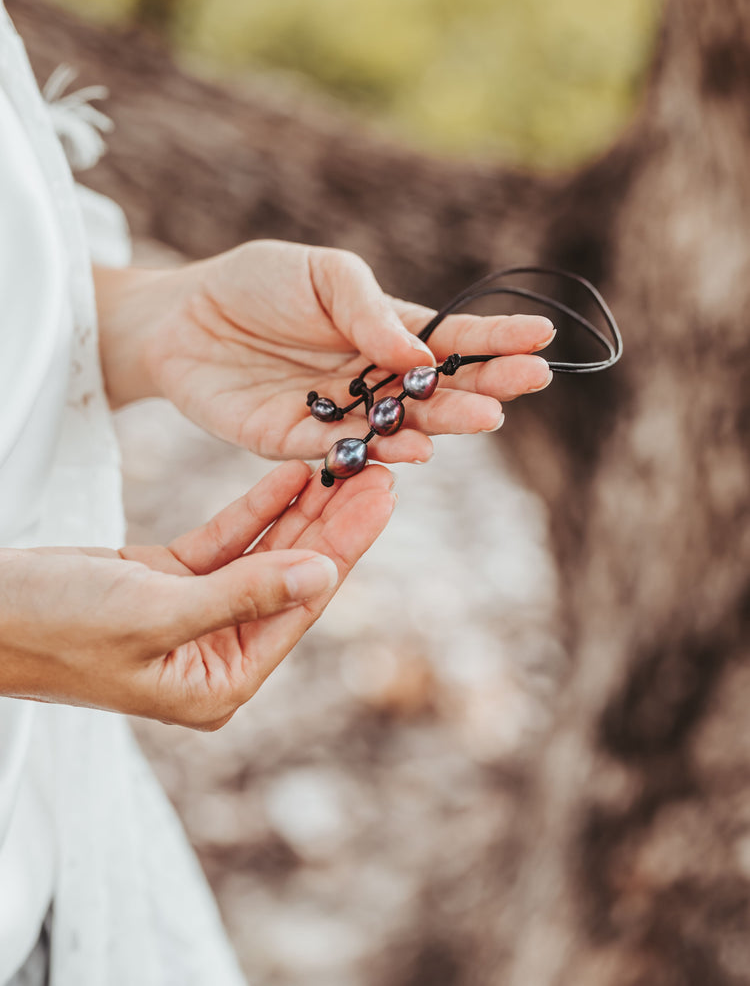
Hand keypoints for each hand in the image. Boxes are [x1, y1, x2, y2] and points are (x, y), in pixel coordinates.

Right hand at [0, 461, 393, 728]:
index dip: (345, 548)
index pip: (298, 608)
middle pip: (291, 578)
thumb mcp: (154, 613)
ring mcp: (191, 615)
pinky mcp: (167, 582)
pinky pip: (225, 542)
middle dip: (334, 524)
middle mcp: (212, 653)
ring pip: (262, 554)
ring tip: (347, 462)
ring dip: (300, 510)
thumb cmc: (54, 628)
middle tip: (381, 469)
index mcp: (217, 683)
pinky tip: (289, 475)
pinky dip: (253, 508)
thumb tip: (325, 577)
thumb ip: (242, 594)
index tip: (383, 498)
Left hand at [95, 240, 553, 462]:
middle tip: (528, 383)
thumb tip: (422, 354)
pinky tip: (415, 448)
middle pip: (439, 388)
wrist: (181, 318)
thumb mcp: (320, 274)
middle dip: (486, 385)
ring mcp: (340, 412)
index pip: (453, 338)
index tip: (543, 338)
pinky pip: (344, 450)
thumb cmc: (256, 283)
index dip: (497, 338)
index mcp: (385, 331)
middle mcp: (372, 378)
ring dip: (444, 424)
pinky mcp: (296, 440)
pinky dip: (380, 451)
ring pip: (402, 425)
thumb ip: (368, 309)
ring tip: (483, 417)